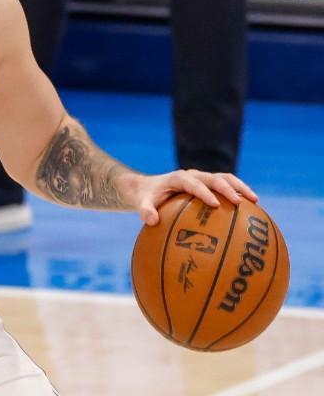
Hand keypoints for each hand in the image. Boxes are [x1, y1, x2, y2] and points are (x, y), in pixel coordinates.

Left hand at [128, 170, 257, 225]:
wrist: (148, 186)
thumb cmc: (146, 196)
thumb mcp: (141, 202)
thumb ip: (144, 210)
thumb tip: (150, 220)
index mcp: (178, 178)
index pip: (194, 184)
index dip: (204, 193)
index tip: (215, 205)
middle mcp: (193, 175)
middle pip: (215, 178)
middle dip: (229, 189)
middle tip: (241, 202)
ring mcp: (202, 178)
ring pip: (225, 178)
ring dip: (240, 188)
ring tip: (255, 201)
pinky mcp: (208, 184)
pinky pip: (226, 186)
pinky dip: (238, 194)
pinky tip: (251, 210)